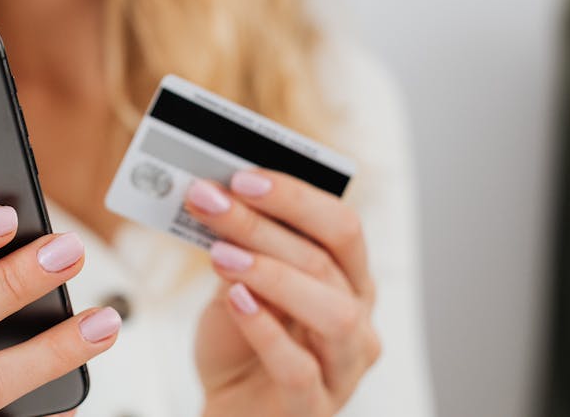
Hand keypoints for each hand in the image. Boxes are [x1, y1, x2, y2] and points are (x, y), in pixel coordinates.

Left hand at [187, 170, 380, 415]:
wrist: (228, 409)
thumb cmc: (239, 343)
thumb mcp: (237, 285)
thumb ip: (239, 247)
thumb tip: (215, 194)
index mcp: (349, 280)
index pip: (342, 226)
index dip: (294, 196)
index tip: (241, 176)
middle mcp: (359, 320)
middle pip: (329, 260)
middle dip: (265, 224)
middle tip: (211, 201)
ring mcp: (344, 368)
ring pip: (333, 312)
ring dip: (273, 274)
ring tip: (220, 255)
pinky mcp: (314, 408)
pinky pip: (300, 368)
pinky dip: (265, 329)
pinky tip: (234, 300)